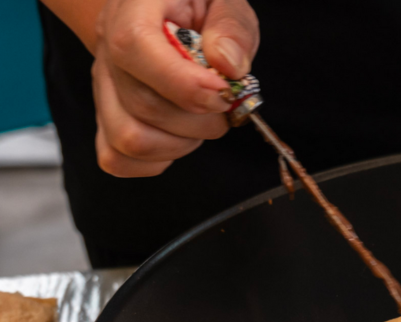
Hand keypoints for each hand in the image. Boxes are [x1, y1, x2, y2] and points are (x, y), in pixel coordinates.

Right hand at [92, 0, 258, 176]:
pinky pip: (116, 158)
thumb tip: (229, 64)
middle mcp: (109, 49)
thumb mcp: (225, 0)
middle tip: (226, 105)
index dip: (183, 83)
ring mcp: (104, 86)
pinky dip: (156, 161)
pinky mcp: (106, 116)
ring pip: (129, 138)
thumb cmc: (198, 6)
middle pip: (142, 105)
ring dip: (182, 143)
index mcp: (134, 10)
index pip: (134, 48)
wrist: (170, 11)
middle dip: (201, 120)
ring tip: (202, 121)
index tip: (222, 93)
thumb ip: (231, 26)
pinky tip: (179, 138)